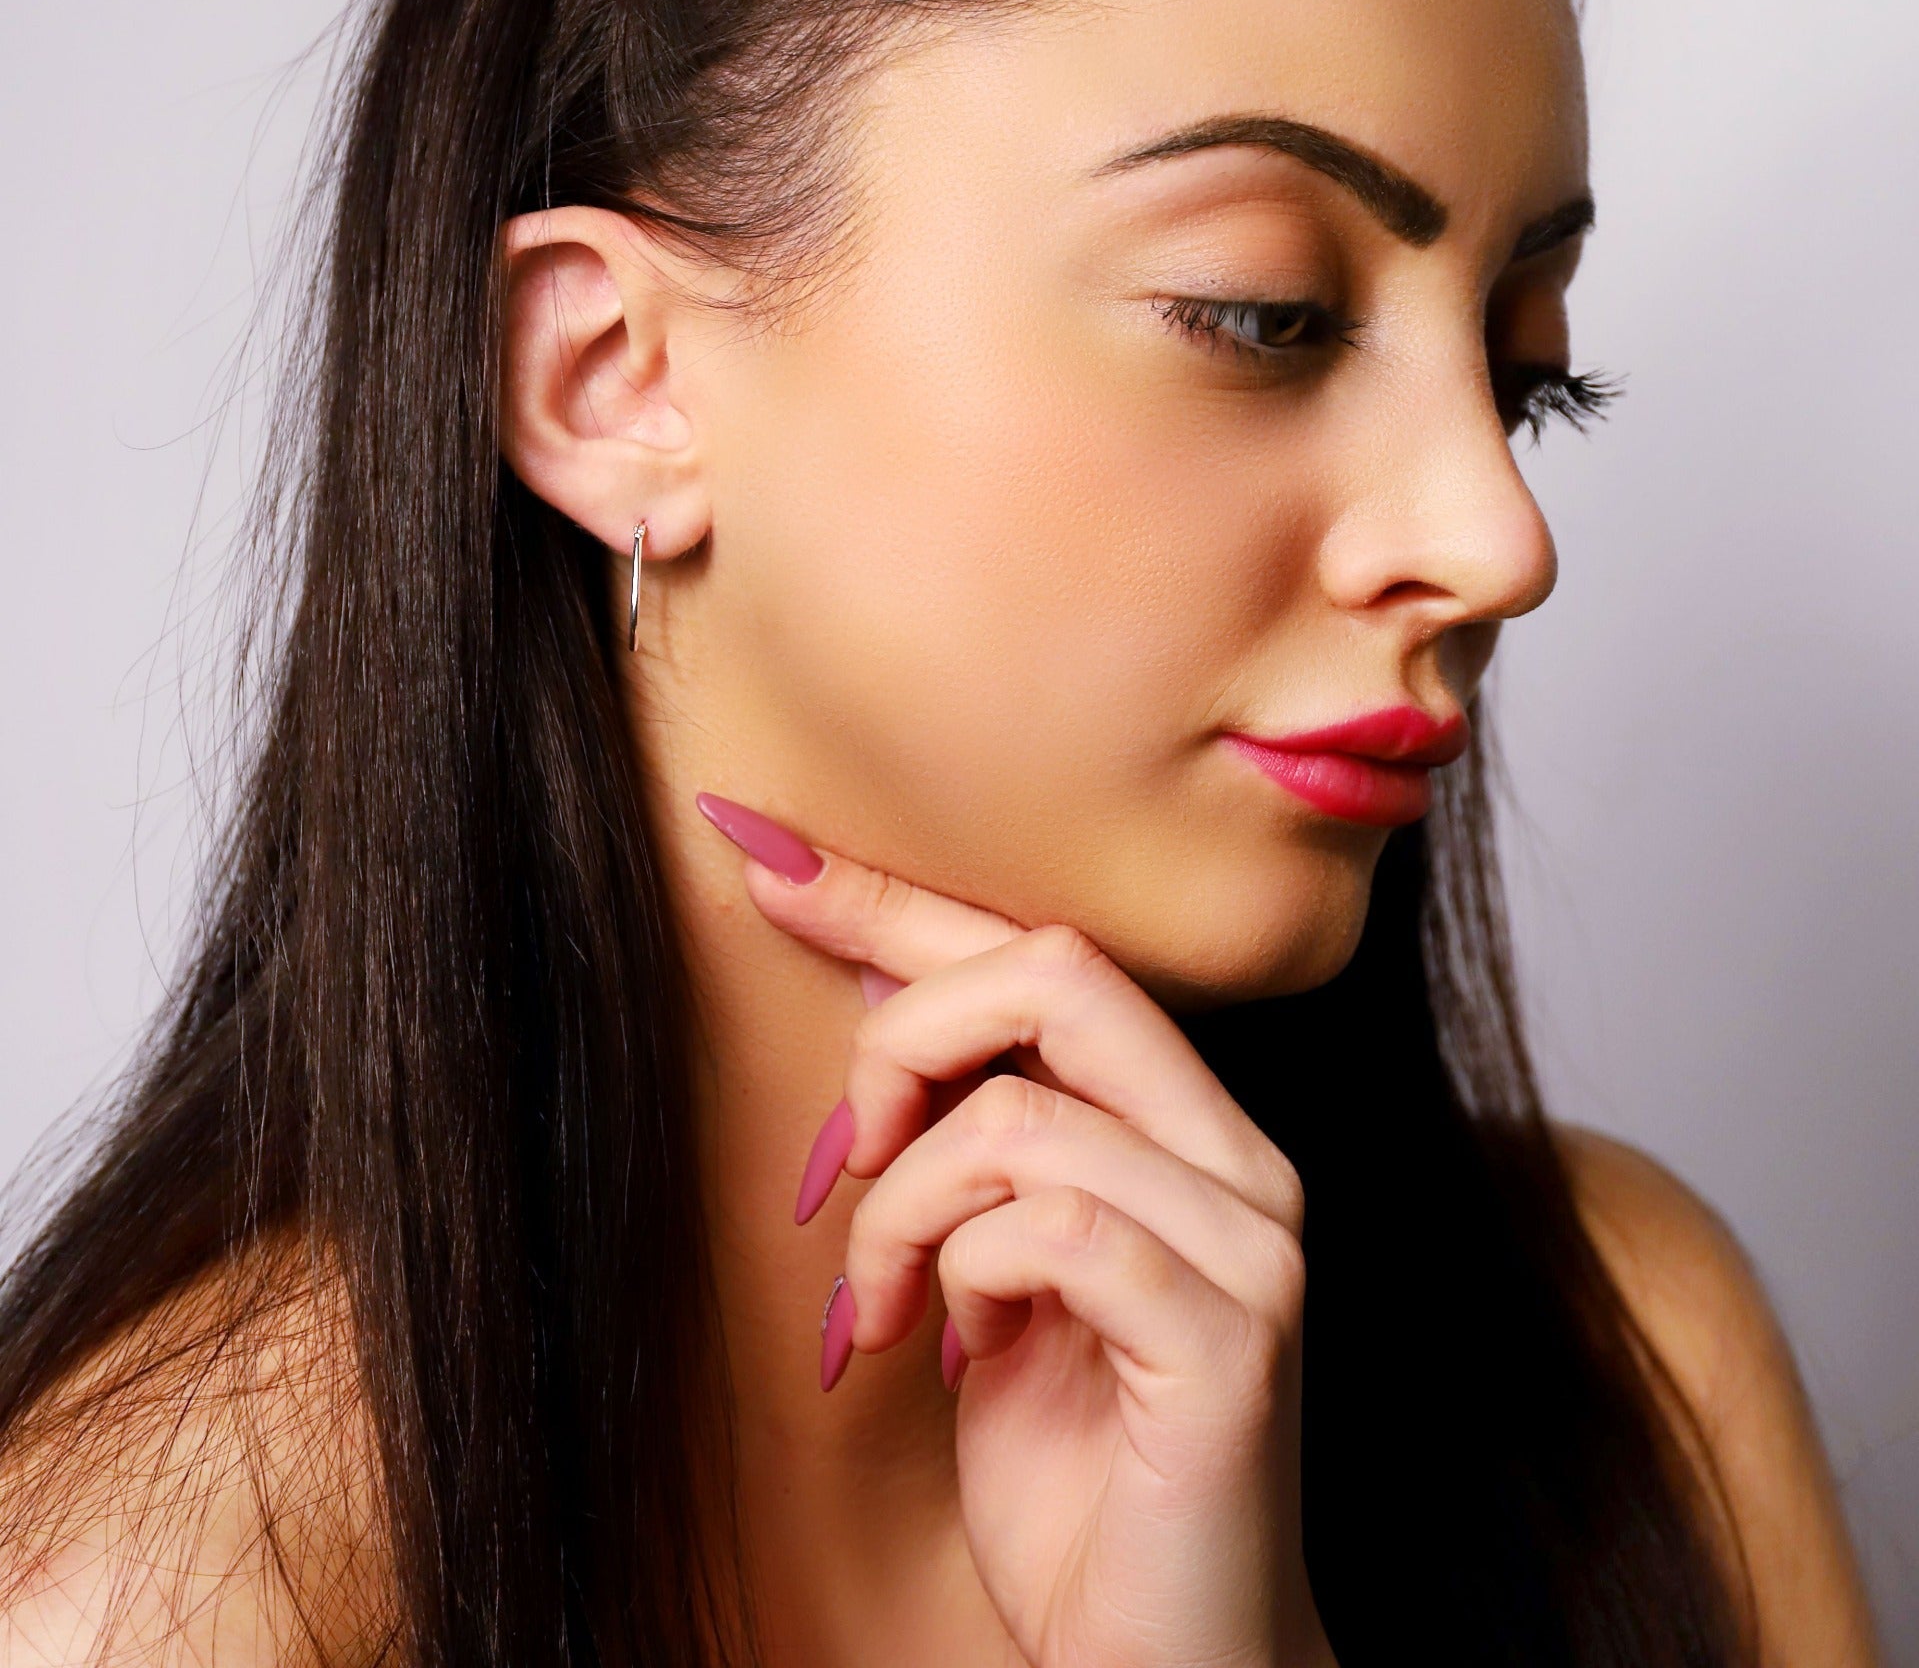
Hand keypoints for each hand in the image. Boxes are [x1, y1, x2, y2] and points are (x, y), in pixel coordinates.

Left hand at [697, 792, 1336, 1667]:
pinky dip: (960, 1273)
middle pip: (1057, 970)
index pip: (1044, 953)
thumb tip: (871, 1006)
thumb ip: (958, 1142)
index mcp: (1183, 1127)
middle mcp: (1239, 1158)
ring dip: (904, 1207)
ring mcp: (1252, 1243)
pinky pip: (1047, 1228)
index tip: (768, 858)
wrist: (1159, 1657)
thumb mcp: (982, 1274)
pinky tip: (958, 1348)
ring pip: (1022, 1114)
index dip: (899, 900)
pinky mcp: (1232, 1337)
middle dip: (905, 1037)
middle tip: (843, 1158)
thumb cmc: (1071, 1468)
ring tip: (883, 1306)